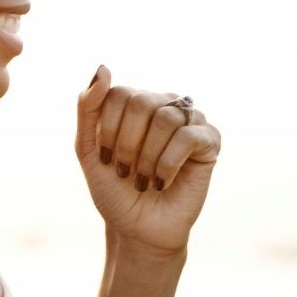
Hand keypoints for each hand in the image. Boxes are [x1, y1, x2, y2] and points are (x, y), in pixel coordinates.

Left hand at [75, 65, 220, 255]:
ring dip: (147, 157)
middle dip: (127, 143)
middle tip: (126, 170)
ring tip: (144, 179)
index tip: (106, 159)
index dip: (108, 130)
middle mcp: (162, 103)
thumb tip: (103, 67)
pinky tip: (163, 181)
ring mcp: (188, 119)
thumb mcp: (87, 149)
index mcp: (132, 102)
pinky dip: (168, 164)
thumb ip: (88, 107)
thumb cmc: (114, 189)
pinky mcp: (210, 140)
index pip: (118, 93)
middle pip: (141, 102)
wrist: (138, 228)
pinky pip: (188, 137)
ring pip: (166, 119)